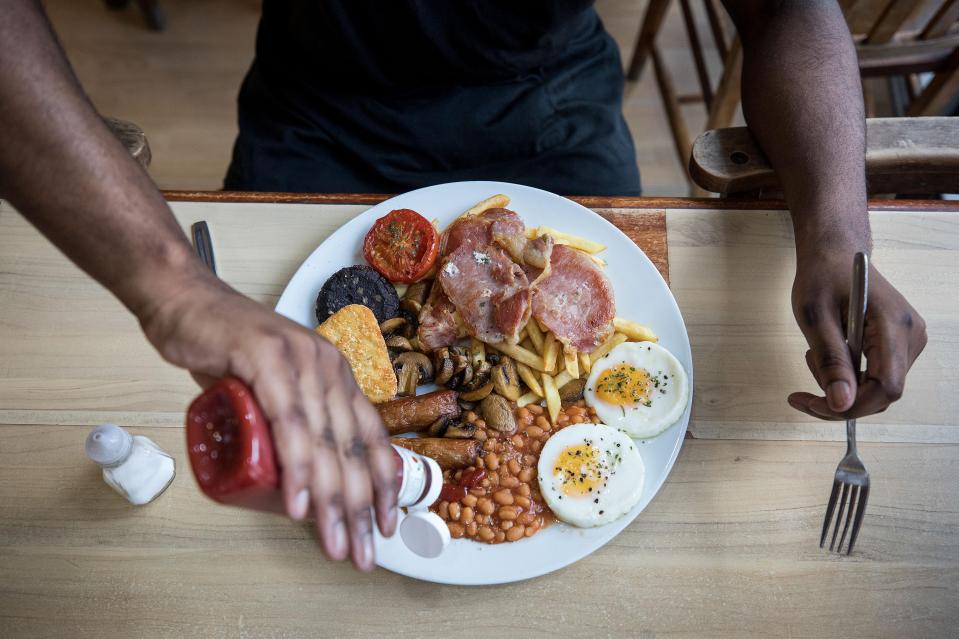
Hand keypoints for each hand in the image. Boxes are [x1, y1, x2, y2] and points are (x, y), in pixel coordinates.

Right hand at [137, 271, 397, 570]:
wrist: (182, 302)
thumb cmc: (223, 351)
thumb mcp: (270, 390)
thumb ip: (289, 424)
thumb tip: (298, 476)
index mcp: (335, 375)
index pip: (371, 434)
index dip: (382, 482)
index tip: (385, 524)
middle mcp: (328, 367)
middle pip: (352, 448)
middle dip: (359, 509)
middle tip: (361, 554)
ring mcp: (301, 360)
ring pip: (325, 442)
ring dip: (332, 502)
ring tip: (335, 543)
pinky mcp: (266, 358)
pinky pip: (288, 423)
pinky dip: (297, 468)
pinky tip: (301, 504)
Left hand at [788, 252, 926, 419]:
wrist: (836, 253)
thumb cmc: (823, 276)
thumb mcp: (815, 317)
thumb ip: (830, 361)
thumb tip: (841, 404)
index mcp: (894, 325)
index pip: (887, 387)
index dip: (852, 405)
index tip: (813, 404)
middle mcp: (911, 335)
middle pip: (882, 392)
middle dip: (840, 396)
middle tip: (804, 383)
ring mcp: (909, 340)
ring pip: (878, 388)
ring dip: (841, 384)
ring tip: (814, 355)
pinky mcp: (900, 344)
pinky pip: (877, 376)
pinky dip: (848, 376)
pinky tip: (829, 354)